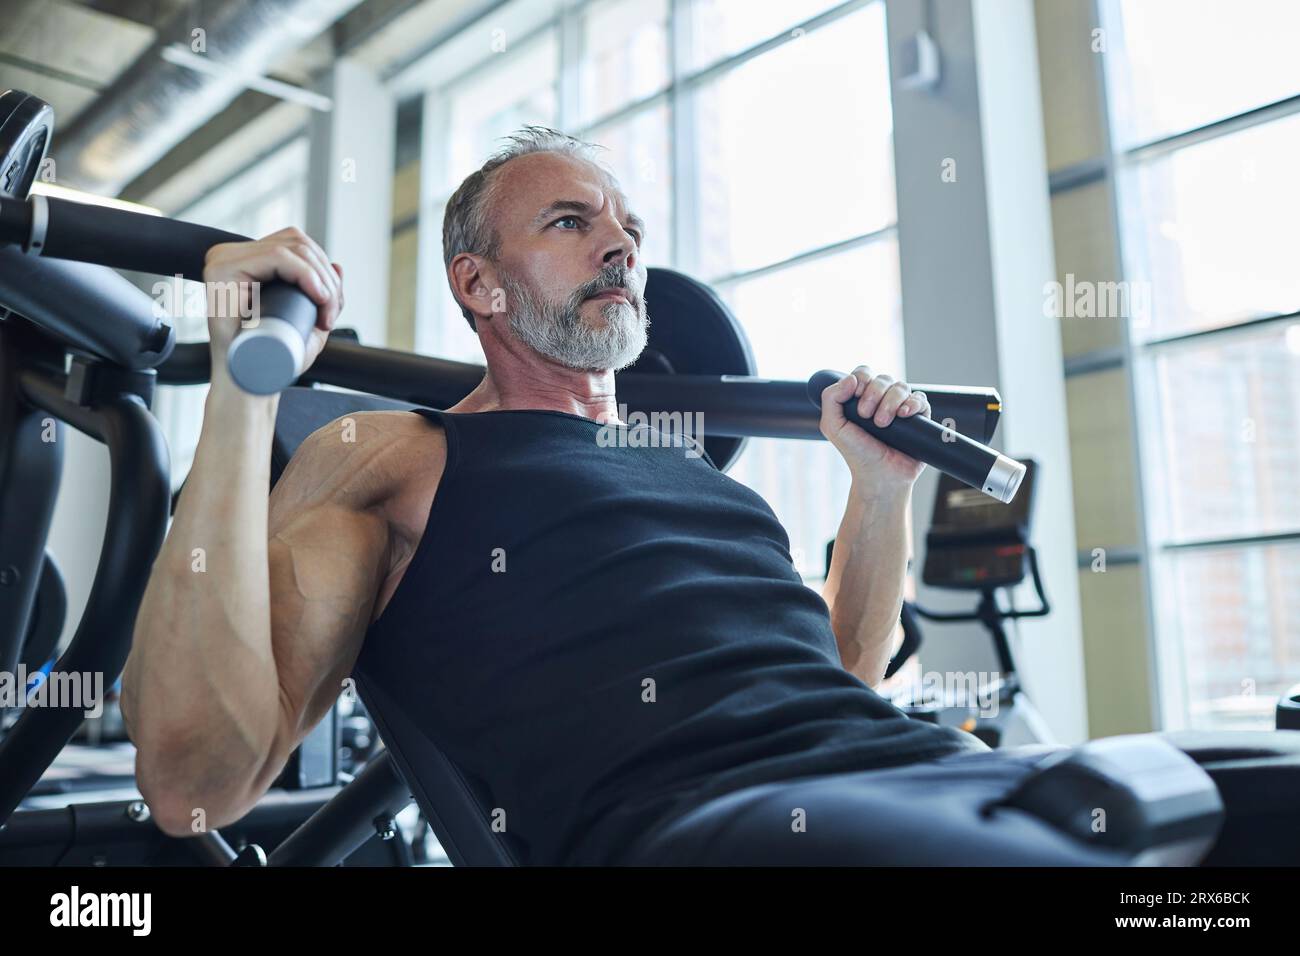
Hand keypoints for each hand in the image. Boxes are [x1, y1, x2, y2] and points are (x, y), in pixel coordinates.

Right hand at [202, 226, 343, 385]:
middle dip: (326, 276)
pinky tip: (317, 295)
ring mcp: (223, 259)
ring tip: (325, 311)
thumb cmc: (272, 357)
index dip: (323, 269)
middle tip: (330, 313)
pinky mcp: (222, 269)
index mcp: (246, 260)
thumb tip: (338, 267)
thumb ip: (321, 294)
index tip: (333, 307)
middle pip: (296, 243)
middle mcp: (231, 254)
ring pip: (291, 248)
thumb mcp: (305, 320)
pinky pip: (276, 257)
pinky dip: (306, 274)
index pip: (295, 244)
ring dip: (321, 278)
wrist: (250, 383)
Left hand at [817, 366, 929, 487]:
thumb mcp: (833, 426)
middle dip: (874, 394)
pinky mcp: (919, 417)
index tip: (857, 398)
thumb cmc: (857, 453)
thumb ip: (831, 398)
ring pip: (902, 387)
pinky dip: (913, 404)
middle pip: (883, 378)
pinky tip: (904, 415)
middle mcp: (882, 400)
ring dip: (891, 402)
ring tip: (883, 423)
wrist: (880, 476)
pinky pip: (921, 399)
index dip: (862, 380)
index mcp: (861, 398)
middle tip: (868, 416)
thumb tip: (851, 378)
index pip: (864, 373)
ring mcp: (901, 407)